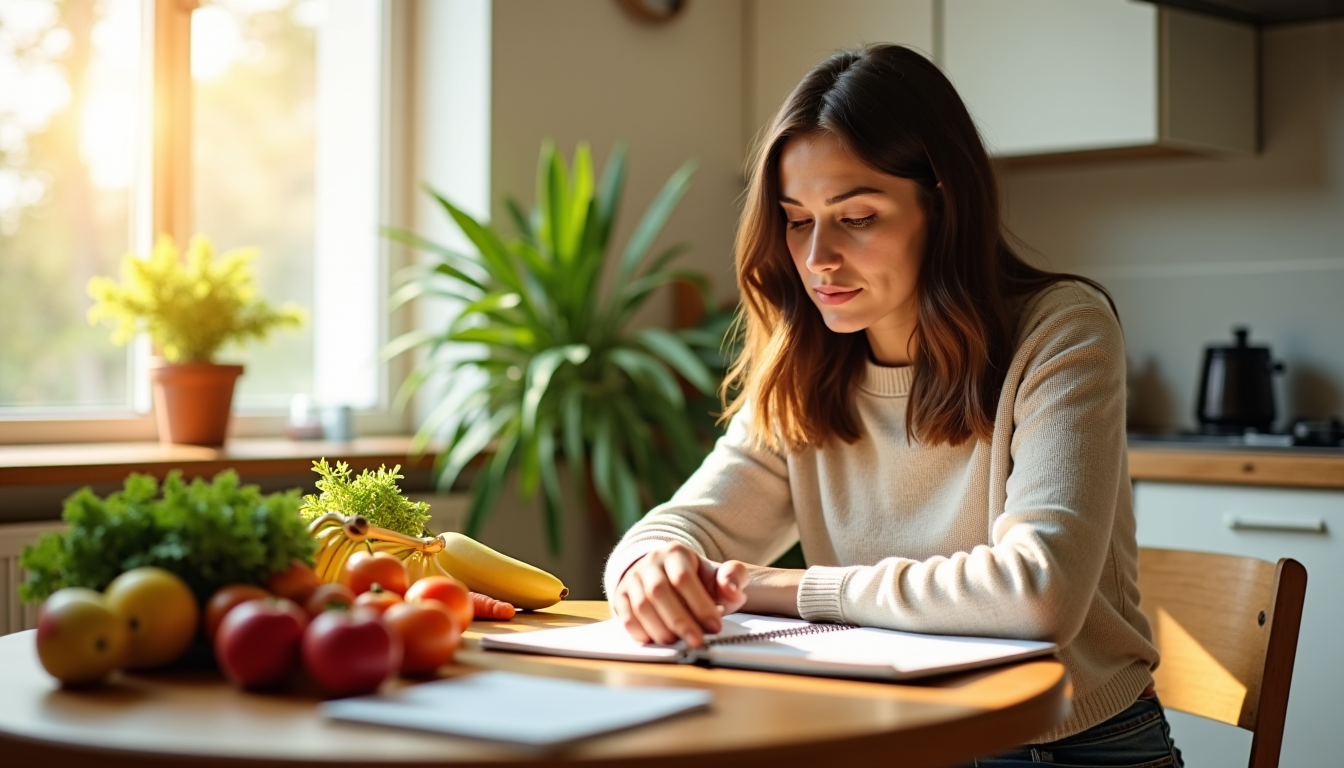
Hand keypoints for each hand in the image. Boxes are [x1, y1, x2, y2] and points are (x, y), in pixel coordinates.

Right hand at [612, 541, 749, 647]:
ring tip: (679, 643)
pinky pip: (626, 616)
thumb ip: (733, 579)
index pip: (684, 578)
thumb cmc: (696, 580)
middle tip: (696, 641)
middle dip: (680, 621)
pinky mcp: (620, 596)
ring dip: (661, 629)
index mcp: (676, 553)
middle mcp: (650, 562)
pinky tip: (658, 642)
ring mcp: (632, 579)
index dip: (699, 604)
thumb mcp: (717, 575)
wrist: (664, 575)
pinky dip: (641, 633)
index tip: (715, 627)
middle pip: (659, 592)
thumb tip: (732, 591)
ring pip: (641, 605)